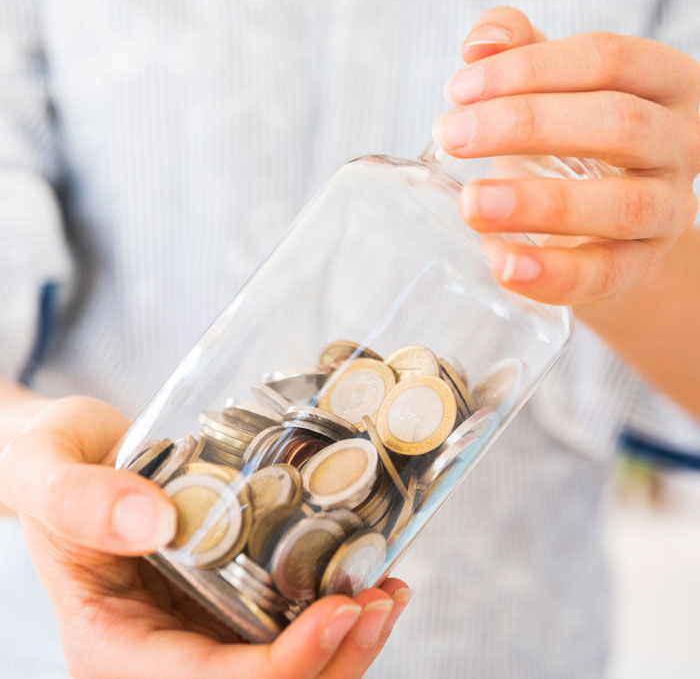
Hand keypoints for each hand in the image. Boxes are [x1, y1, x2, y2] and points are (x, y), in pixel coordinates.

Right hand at [0, 396, 410, 678]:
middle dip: (332, 663)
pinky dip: (336, 615)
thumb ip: (83, 498)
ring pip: (285, 670)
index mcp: (114, 647)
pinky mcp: (226, 600)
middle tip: (381, 603)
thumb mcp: (47, 468)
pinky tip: (372, 578)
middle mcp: (164, 654)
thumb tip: (156, 522)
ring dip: (346, 646)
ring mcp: (199, 630)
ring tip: (389, 592)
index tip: (338, 611)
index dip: (280, 668)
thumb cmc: (51, 462)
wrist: (73, 454)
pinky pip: (286, 626)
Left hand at [433, 6, 699, 304]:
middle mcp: (680, 142)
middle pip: (618, 122)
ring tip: (472, 203)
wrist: (594, 221)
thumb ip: (516, 48)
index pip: (607, 59)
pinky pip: (604, 274)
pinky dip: (550, 272)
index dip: (528, 69)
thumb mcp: (546, 87)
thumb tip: (480, 43)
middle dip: (525, 125)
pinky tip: (500, 263)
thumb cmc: (566, 139)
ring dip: (541, 203)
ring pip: (622, 204)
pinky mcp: (640, 267)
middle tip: (451, 135)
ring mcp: (668, 210)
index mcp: (663, 81)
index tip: (457, 89)